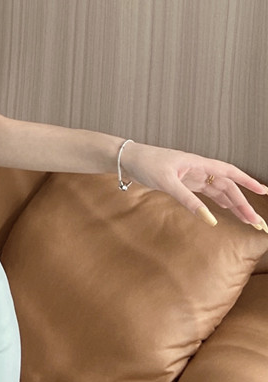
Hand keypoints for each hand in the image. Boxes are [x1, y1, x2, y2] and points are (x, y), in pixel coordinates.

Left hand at [121, 142, 267, 229]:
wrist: (126, 159)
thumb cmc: (145, 163)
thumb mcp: (167, 182)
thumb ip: (188, 201)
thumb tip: (210, 219)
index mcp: (197, 163)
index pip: (229, 172)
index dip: (247, 181)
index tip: (263, 192)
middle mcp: (198, 169)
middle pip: (227, 186)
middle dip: (243, 204)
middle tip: (256, 222)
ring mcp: (191, 176)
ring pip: (218, 191)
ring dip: (233, 205)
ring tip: (247, 221)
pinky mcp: (183, 183)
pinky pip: (206, 193)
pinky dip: (218, 202)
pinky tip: (226, 211)